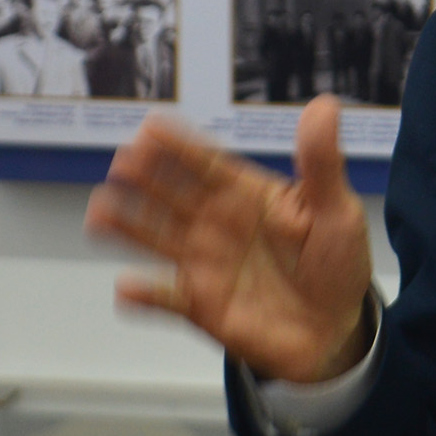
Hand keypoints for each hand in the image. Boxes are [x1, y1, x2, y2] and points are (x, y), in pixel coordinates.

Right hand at [91, 98, 374, 383]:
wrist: (336, 331)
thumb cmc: (336, 264)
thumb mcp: (336, 210)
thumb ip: (321, 162)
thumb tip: (323, 105)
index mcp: (246, 195)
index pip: (207, 163)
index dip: (180, 146)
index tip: (151, 127)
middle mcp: (216, 225)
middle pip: (173, 196)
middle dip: (146, 179)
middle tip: (122, 162)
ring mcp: (204, 265)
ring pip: (158, 239)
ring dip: (128, 225)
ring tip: (99, 211)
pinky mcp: (201, 306)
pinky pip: (167, 299)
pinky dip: (146, 296)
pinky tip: (126, 288)